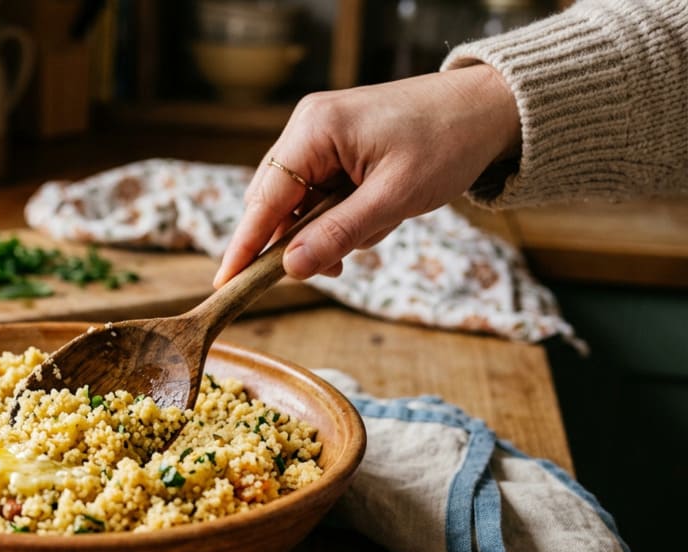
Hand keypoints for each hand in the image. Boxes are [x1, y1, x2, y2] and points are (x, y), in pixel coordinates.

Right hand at [213, 64, 520, 286]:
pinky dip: (339, 216)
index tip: (224, 283)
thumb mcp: (394, 198)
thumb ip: (338, 234)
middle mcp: (307, 127)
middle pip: (274, 202)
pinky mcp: (335, 145)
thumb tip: (290, 269)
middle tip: (334, 268)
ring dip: (328, 229)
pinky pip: (318, 193)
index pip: (263, 199)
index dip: (244, 245)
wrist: (487, 109)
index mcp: (315, 129)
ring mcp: (319, 134)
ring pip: (298, 203)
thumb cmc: (446, 143)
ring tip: (377, 228)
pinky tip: (373, 218)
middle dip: (301, 240)